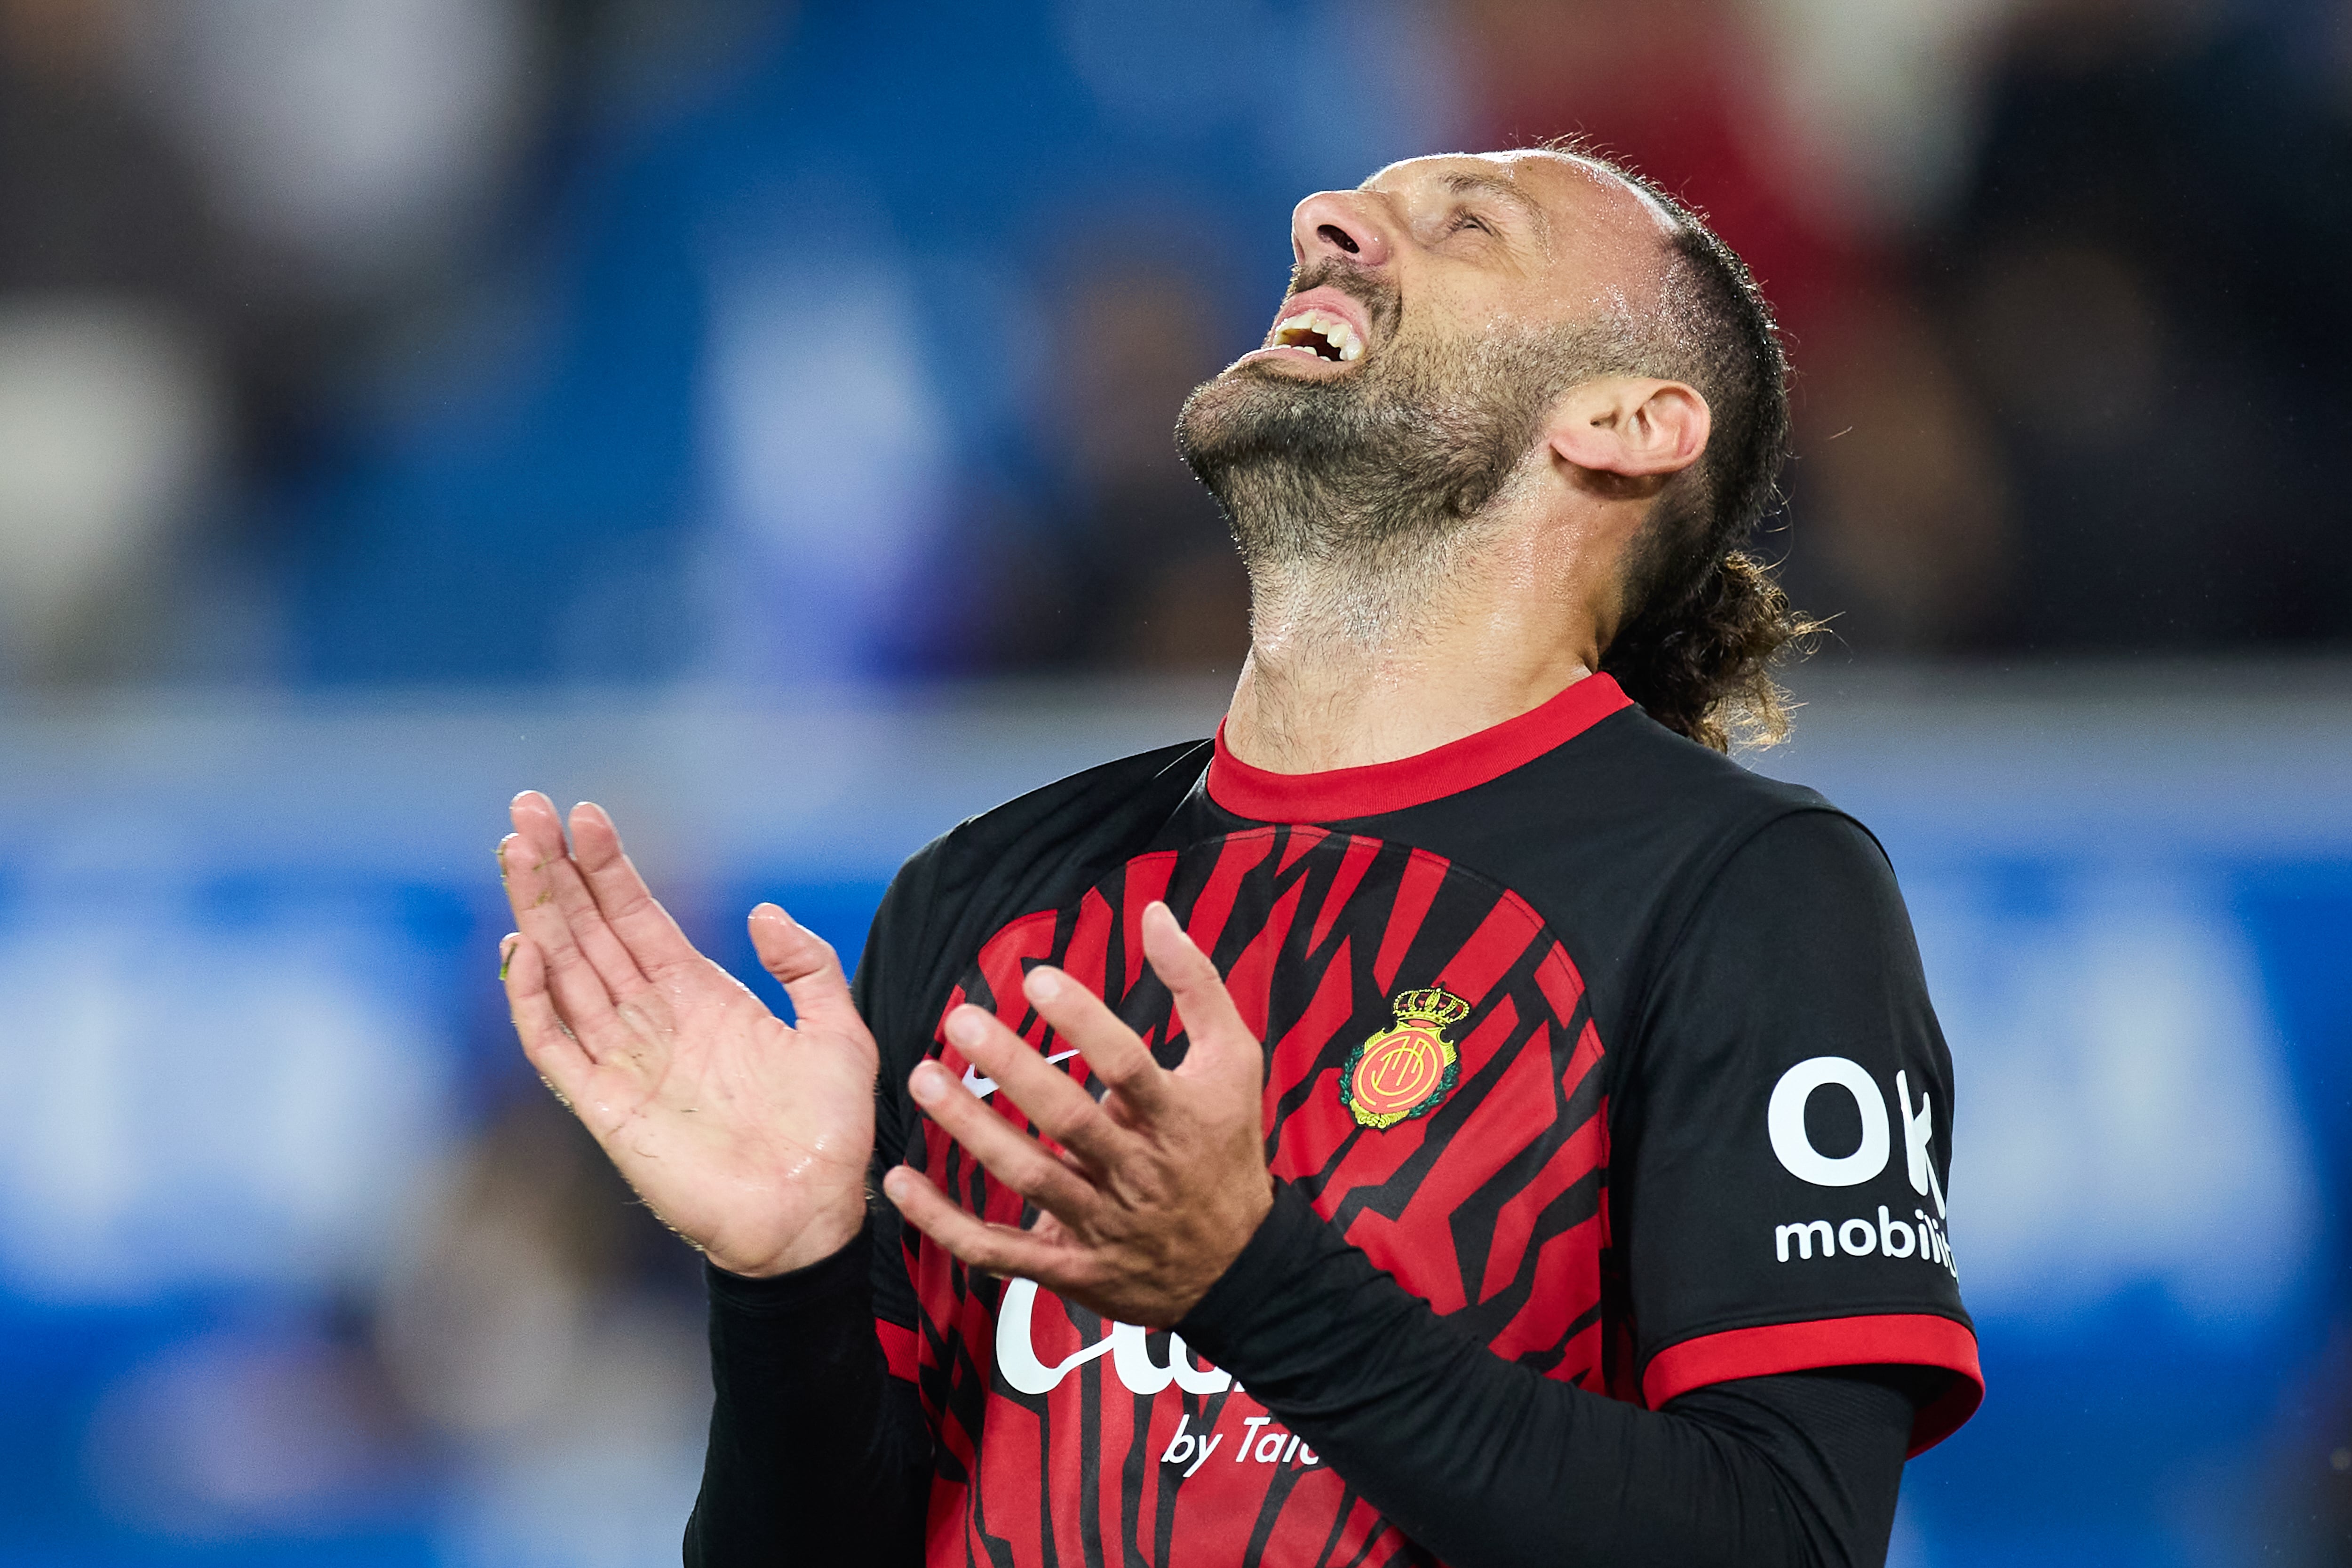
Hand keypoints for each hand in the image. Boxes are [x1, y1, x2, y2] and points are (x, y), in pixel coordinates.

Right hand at [497, 791, 875, 1276]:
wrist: (813, 1214)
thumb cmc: (828, 1134)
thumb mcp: (838, 1032)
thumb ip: (807, 967)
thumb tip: (761, 912)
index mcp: (703, 996)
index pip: (640, 917)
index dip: (610, 868)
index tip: (585, 813)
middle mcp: (654, 1021)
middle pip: (589, 932)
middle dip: (557, 871)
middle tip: (525, 810)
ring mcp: (624, 1061)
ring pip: (564, 973)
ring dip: (536, 914)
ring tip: (513, 852)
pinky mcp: (606, 1107)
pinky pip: (556, 1047)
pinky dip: (533, 1001)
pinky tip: (523, 950)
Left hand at [882, 901, 1272, 1328]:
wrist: (1238, 1267)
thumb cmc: (1227, 1147)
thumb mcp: (1234, 1061)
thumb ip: (1196, 984)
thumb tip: (1155, 914)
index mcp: (1178, 1117)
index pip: (1129, 1064)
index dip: (1084, 1021)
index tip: (1037, 977)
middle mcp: (1138, 1172)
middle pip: (1070, 1120)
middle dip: (1013, 1069)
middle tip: (961, 1021)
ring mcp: (1102, 1224)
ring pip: (1029, 1178)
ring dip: (972, 1130)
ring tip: (924, 1080)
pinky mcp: (1070, 1267)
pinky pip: (999, 1249)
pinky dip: (945, 1223)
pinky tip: (900, 1183)